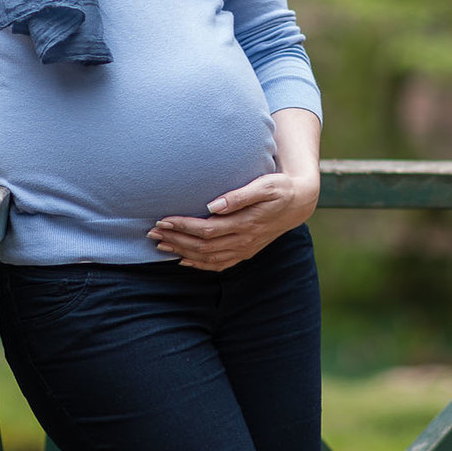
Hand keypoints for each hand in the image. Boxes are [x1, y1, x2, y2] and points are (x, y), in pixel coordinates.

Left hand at [148, 170, 319, 271]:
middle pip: (202, 246)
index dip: (183, 226)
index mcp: (246, 223)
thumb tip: (212, 205)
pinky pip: (218, 264)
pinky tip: (183, 260)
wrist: (299, 203)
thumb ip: (239, 196)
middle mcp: (244, 240)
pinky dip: (198, 264)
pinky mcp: (245, 252)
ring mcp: (244, 249)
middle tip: (152, 231)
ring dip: (182, 252)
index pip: (207, 229)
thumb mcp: (265, 185)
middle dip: (175, 239)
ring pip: (207, 257)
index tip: (163, 219)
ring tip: (160, 245)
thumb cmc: (280, 188)